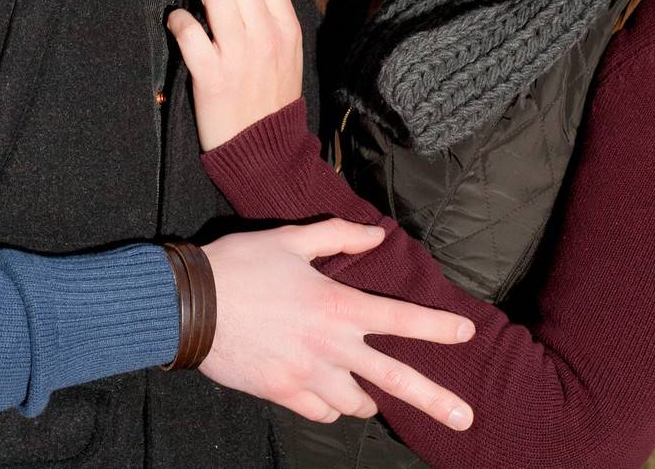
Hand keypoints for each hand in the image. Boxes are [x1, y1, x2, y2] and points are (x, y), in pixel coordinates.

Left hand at [168, 0, 302, 149]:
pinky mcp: (212, 77)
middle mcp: (266, 35)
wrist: (265, 150)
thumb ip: (270, 14)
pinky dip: (177, 20)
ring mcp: (240, 55)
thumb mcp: (286, 51)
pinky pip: (189, 32)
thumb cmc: (270, 98)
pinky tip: (177, 23)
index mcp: (286, 25)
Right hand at [198, 219, 474, 429]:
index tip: (466, 333)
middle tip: (466, 419)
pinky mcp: (282, 393)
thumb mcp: (290, 239)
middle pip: (395, 378)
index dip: (437, 327)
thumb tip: (376, 236)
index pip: (400, 318)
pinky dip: (329, 406)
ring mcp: (307, 375)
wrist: (188, 305)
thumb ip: (337, 235)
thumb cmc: (239, 265)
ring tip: (368, 394)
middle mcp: (330, 346)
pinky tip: (325, 394)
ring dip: (366, 398)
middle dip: (436, 400)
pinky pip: (321, 412)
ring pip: (356, 403)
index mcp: (336, 305)